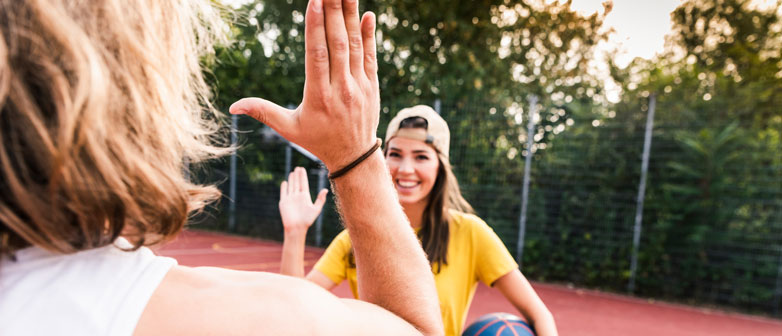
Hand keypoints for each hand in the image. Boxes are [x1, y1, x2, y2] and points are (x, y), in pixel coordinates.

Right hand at [230, 0, 378, 171]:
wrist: (353, 156)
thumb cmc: (317, 140)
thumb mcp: (288, 129)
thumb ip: (263, 112)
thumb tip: (232, 107)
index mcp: (319, 96)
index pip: (318, 55)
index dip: (317, 27)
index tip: (316, 2)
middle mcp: (341, 88)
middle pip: (338, 44)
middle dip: (333, 13)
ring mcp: (359, 86)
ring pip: (355, 46)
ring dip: (351, 17)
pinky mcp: (372, 86)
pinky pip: (371, 56)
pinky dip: (369, 35)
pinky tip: (368, 15)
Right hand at [279, 167, 327, 234]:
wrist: (296, 228)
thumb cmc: (307, 220)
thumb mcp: (316, 209)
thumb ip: (320, 199)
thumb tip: (325, 190)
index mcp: (305, 196)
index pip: (304, 183)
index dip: (303, 176)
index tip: (302, 169)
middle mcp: (297, 196)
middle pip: (297, 183)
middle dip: (297, 175)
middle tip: (298, 167)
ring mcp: (290, 199)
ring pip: (291, 186)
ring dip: (291, 179)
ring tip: (292, 172)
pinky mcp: (283, 202)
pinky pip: (283, 193)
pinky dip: (284, 187)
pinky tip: (285, 182)